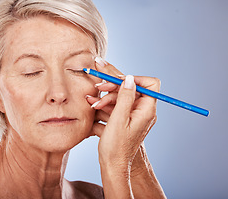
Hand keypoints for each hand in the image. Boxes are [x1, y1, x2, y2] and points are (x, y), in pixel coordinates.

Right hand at [86, 59, 159, 173]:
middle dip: (114, 87)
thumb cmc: (116, 147)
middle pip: (132, 88)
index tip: (118, 81)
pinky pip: (117, 105)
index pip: (150, 84)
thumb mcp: (119, 119)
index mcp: (146, 110)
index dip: (135, 79)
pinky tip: (94, 105)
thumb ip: (125, 97)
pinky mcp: (125, 118)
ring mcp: (133, 114)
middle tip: (99, 87)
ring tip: (93, 103)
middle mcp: (142, 111)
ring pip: (122, 96)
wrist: (112, 165)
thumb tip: (129, 78)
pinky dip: (105, 104)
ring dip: (106, 97)